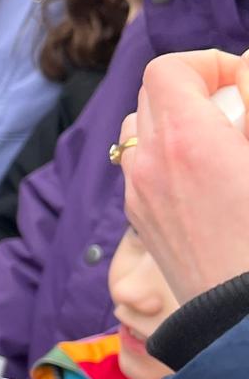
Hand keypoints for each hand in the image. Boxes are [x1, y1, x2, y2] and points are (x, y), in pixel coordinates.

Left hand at [118, 49, 248, 303]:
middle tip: (236, 109)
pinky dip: (165, 156)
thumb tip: (241, 67)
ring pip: (140, 130)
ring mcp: (139, 193)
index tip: (240, 82)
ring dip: (174, 121)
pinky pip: (140, 167)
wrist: (244, 315)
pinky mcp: (141, 220)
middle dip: (193, 89)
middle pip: (150, 95)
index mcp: (185, 138)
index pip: (167, 69)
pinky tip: (206, 178)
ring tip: (219, 140)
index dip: (205, 63)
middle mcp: (149, 162)